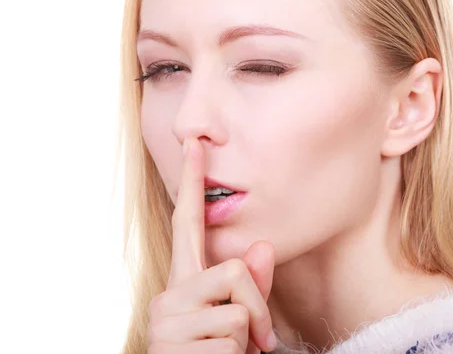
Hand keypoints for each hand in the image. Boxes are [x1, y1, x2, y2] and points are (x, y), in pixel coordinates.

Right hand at [147, 137, 276, 352]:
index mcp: (184, 281)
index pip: (186, 222)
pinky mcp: (169, 346)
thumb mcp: (238, 318)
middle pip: (235, 269)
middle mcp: (168, 295)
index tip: (195, 143)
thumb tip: (263, 247)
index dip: (191, 182)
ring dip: (248, 341)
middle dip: (257, 306)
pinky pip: (232, 343)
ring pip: (238, 313)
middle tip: (257, 338)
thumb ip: (251, 284)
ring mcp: (165, 322)